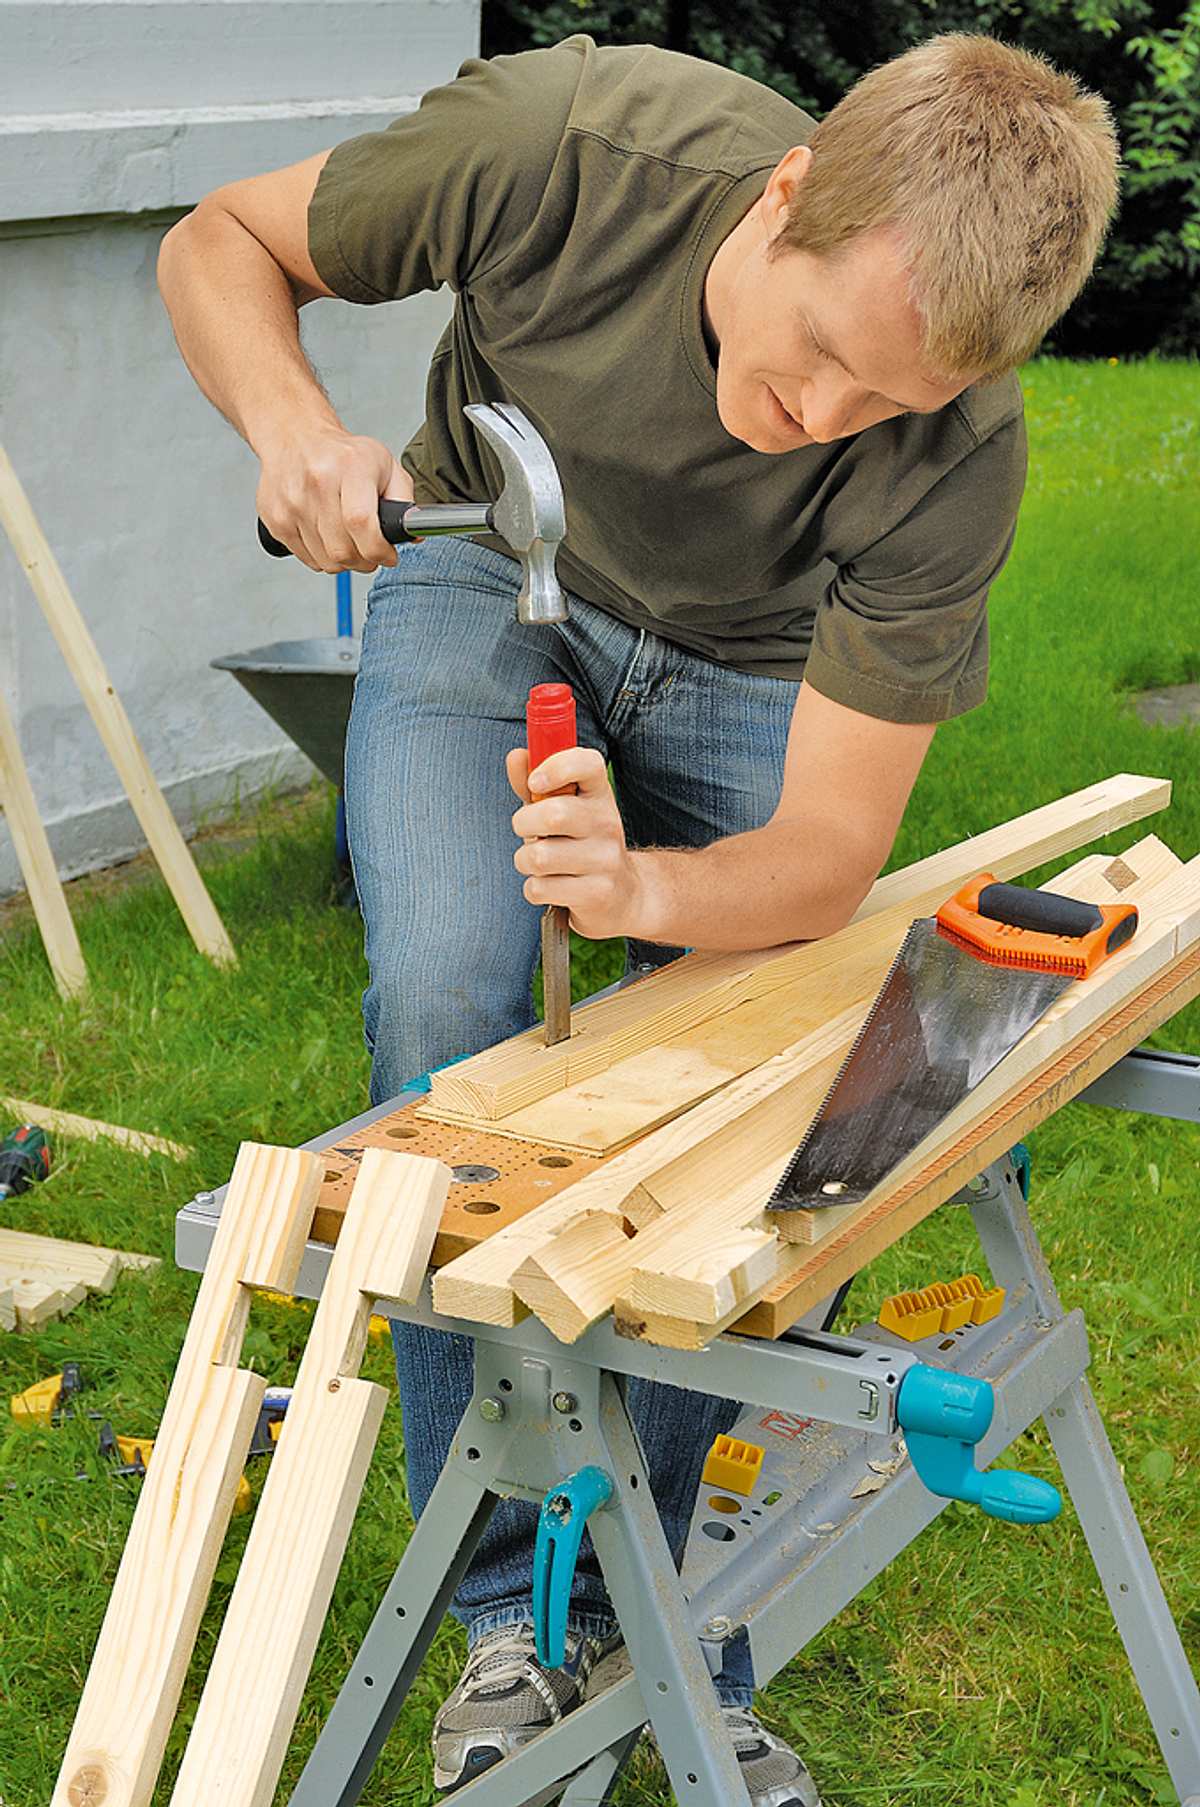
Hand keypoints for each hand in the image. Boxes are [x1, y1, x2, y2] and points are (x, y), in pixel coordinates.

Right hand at [256, 427, 413, 572]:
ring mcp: (292, 502)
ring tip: (348, 540)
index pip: (361, 523)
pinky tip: (327, 536)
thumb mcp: (385, 465)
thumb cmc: (344, 455)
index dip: (378, 550)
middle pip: (343, 550)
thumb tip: (413, 534)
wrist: (296, 437)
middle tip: (370, 551)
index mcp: (350, 467)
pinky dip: (322, 557)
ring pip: (326, 561)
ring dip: (344, 561)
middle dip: (365, 561)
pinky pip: (307, 559)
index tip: (388, 555)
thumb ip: (404, 500)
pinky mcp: (275, 518)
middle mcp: (317, 482)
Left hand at [507, 746, 650, 938]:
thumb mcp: (561, 809)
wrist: (622, 895)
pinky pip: (541, 888)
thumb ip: (535, 783)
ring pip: (539, 857)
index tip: (535, 782)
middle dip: (523, 823)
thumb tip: (516, 756)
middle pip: (553, 815)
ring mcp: (606, 860)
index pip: (588, 764)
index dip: (556, 766)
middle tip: (528, 831)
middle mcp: (607, 823)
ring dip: (525, 861)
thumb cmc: (579, 844)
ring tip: (538, 862)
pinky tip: (550, 886)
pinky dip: (534, 889)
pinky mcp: (597, 893)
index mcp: (599, 795)